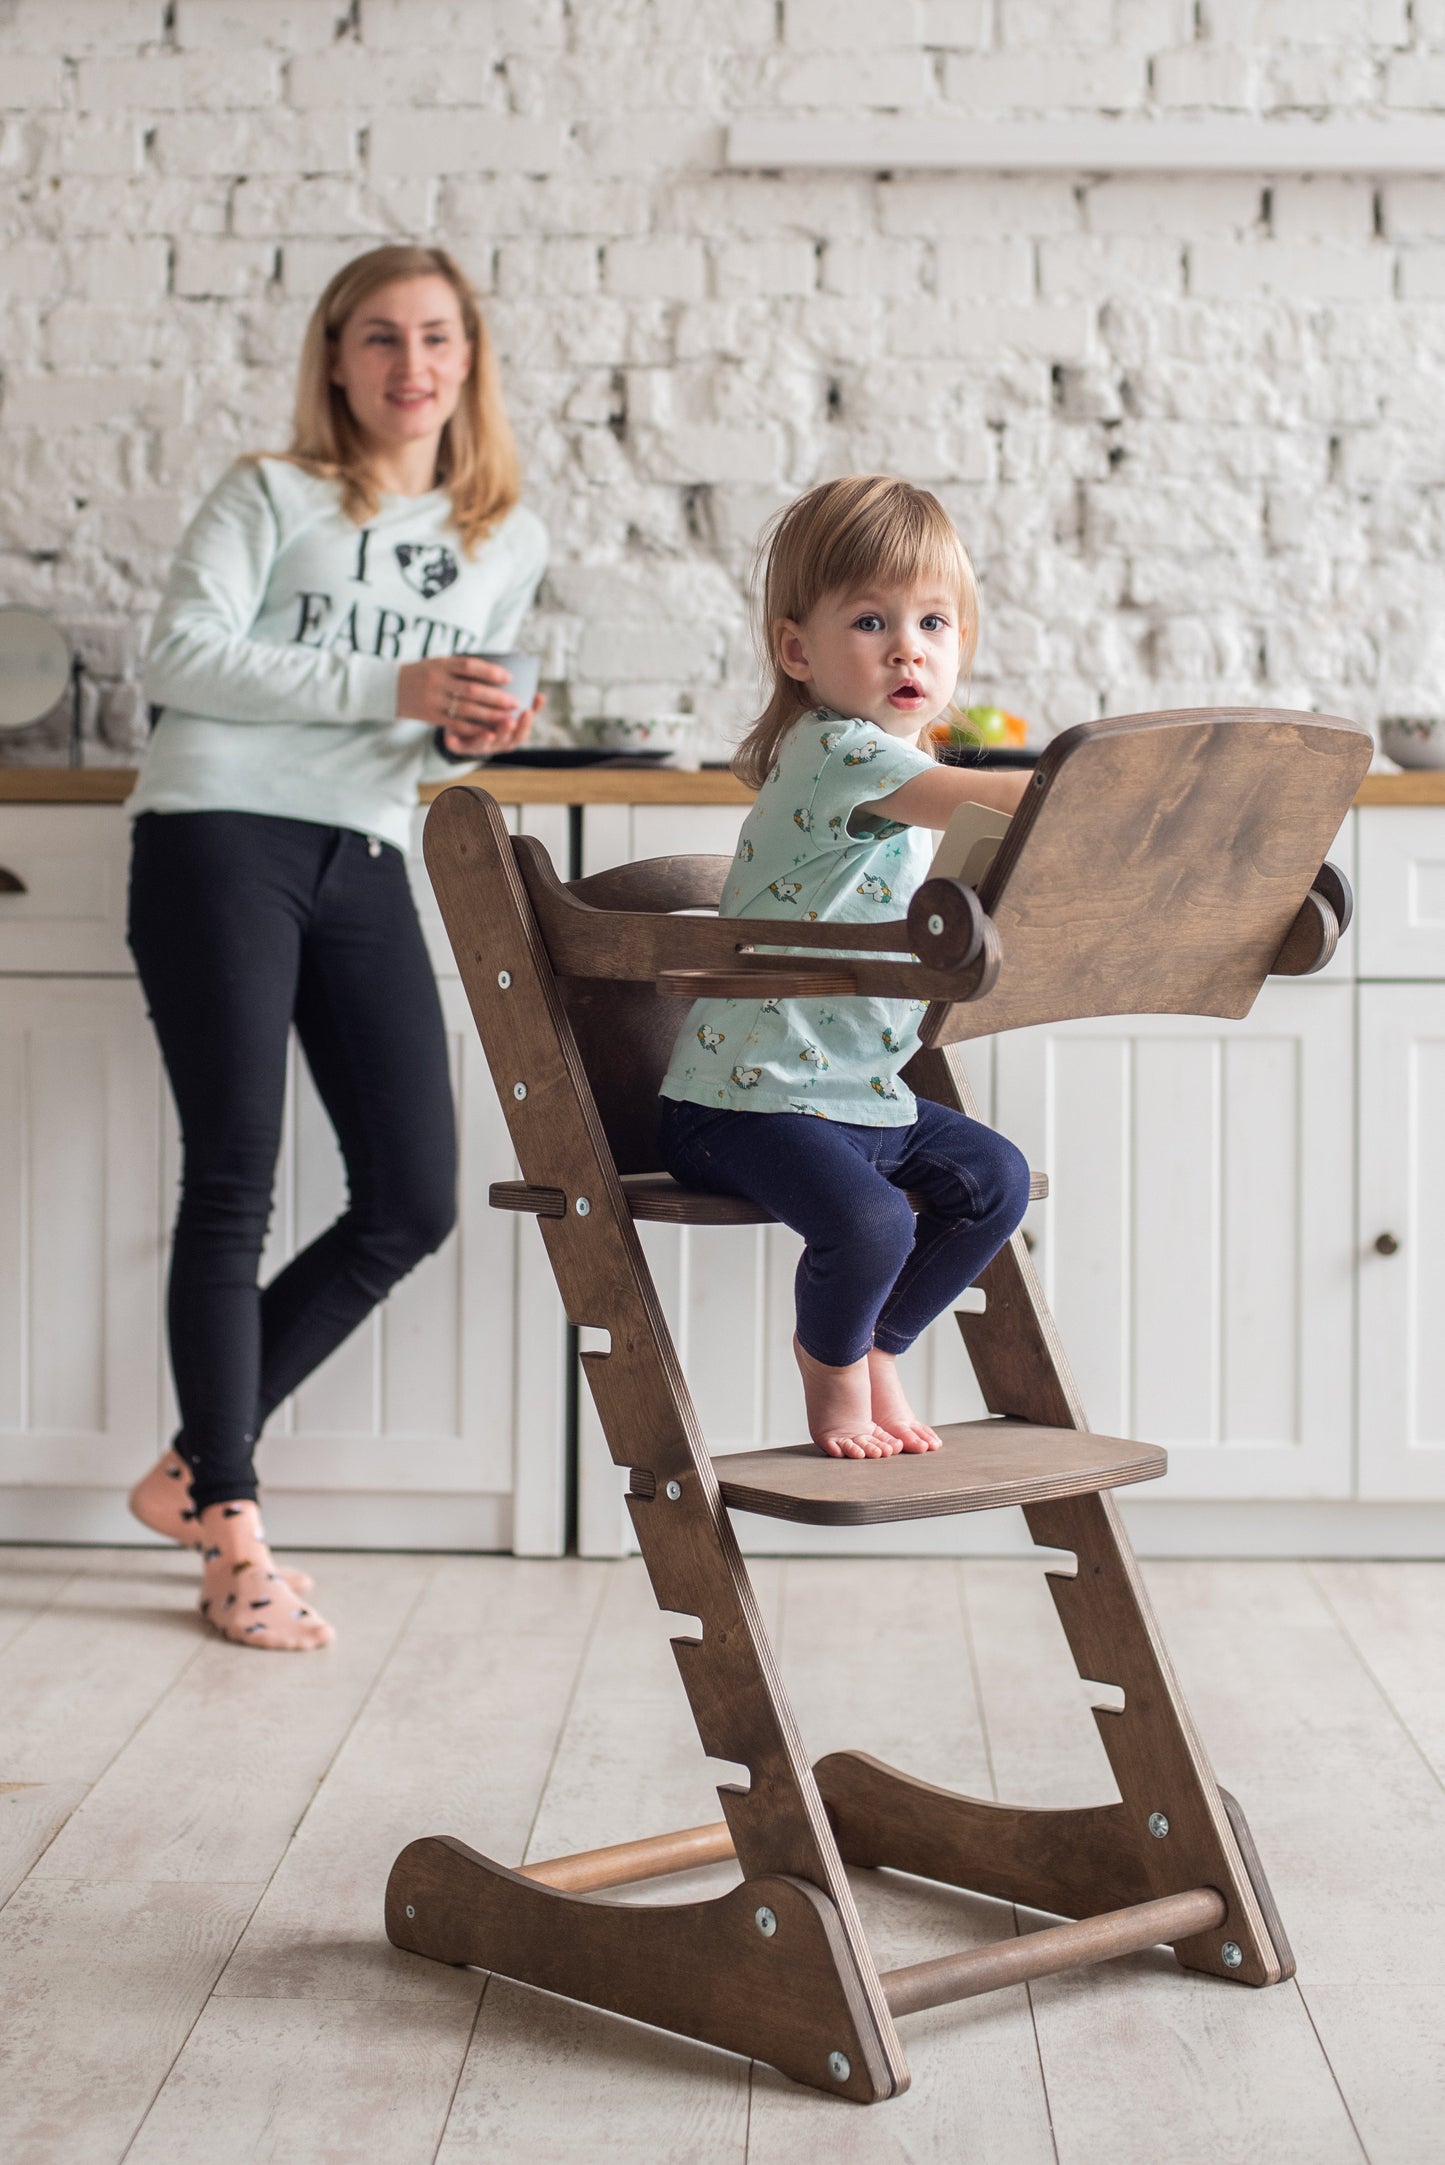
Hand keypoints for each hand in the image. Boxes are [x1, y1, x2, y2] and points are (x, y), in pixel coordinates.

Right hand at [397, 655, 541, 753]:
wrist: (389, 687)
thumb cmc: (422, 673)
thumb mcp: (437, 663)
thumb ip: (460, 667)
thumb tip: (494, 672)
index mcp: (441, 664)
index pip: (470, 665)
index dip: (491, 671)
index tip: (509, 677)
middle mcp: (437, 681)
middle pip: (472, 690)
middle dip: (496, 697)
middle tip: (515, 702)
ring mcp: (433, 700)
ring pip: (467, 709)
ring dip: (490, 715)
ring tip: (507, 717)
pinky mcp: (431, 716)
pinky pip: (457, 724)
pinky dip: (475, 727)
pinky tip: (489, 729)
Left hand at [440, 692, 542, 757]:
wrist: (463, 722)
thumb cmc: (490, 713)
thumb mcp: (508, 708)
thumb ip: (525, 703)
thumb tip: (541, 695)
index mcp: (508, 737)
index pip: (520, 734)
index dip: (525, 725)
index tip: (527, 712)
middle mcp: (494, 744)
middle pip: (503, 742)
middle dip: (507, 732)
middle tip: (509, 721)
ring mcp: (477, 746)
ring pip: (482, 746)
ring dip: (485, 741)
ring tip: (488, 734)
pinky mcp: (458, 746)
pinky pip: (457, 747)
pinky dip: (455, 744)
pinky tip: (451, 739)